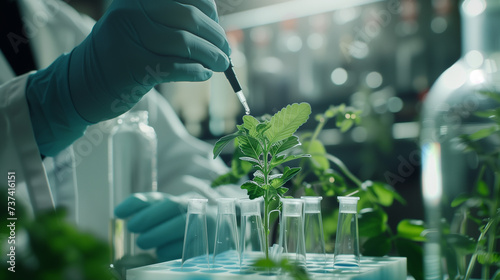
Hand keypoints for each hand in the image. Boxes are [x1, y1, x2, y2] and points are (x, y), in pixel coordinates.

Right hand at [69, 0, 230, 121]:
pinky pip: (176, 66)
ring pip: (185, 43)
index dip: (210, 12)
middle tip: (225, 52)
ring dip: (211, 56)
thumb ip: (170, 19)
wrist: (83, 82)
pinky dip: (196, 71)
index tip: (218, 28)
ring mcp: (130, 37)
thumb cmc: (122, 53)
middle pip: (189, 18)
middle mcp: (131, 11)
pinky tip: (203, 74)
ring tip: (220, 65)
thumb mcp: (139, 25)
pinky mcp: (133, 66)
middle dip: (216, 37)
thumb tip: (216, 27)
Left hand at [114, 192, 215, 261]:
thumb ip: (145, 212)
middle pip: (170, 206)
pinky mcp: (205, 240)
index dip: (135, 203)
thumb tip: (119, 214)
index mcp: (174, 200)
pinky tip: (161, 251)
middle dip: (147, 217)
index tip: (118, 212)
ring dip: (157, 235)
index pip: (154, 197)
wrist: (216, 230)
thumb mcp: (164, 216)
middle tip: (132, 228)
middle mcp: (189, 207)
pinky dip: (168, 250)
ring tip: (143, 242)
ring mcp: (200, 223)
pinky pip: (184, 246)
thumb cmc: (180, 224)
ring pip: (178, 224)